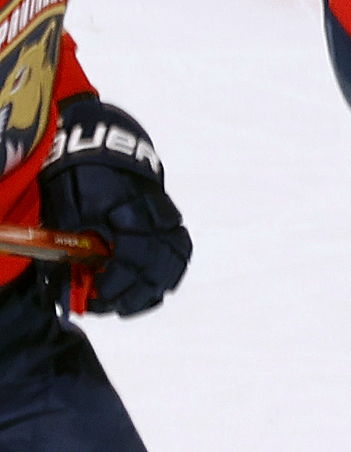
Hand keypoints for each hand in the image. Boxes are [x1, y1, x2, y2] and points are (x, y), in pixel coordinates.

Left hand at [38, 96, 190, 316]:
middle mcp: (154, 215)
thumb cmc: (79, 175)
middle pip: (158, 263)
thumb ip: (76, 238)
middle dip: (135, 291)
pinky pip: (180, 251)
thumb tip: (80, 276)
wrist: (103, 145)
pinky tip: (154, 288)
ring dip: (154, 287)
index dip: (116, 280)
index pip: (133, 254)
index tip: (98, 293)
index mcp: (128, 208)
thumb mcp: (68, 204)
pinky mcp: (171, 220)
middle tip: (111, 306)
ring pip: (175, 260)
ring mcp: (166, 217)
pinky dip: (169, 273)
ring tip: (132, 304)